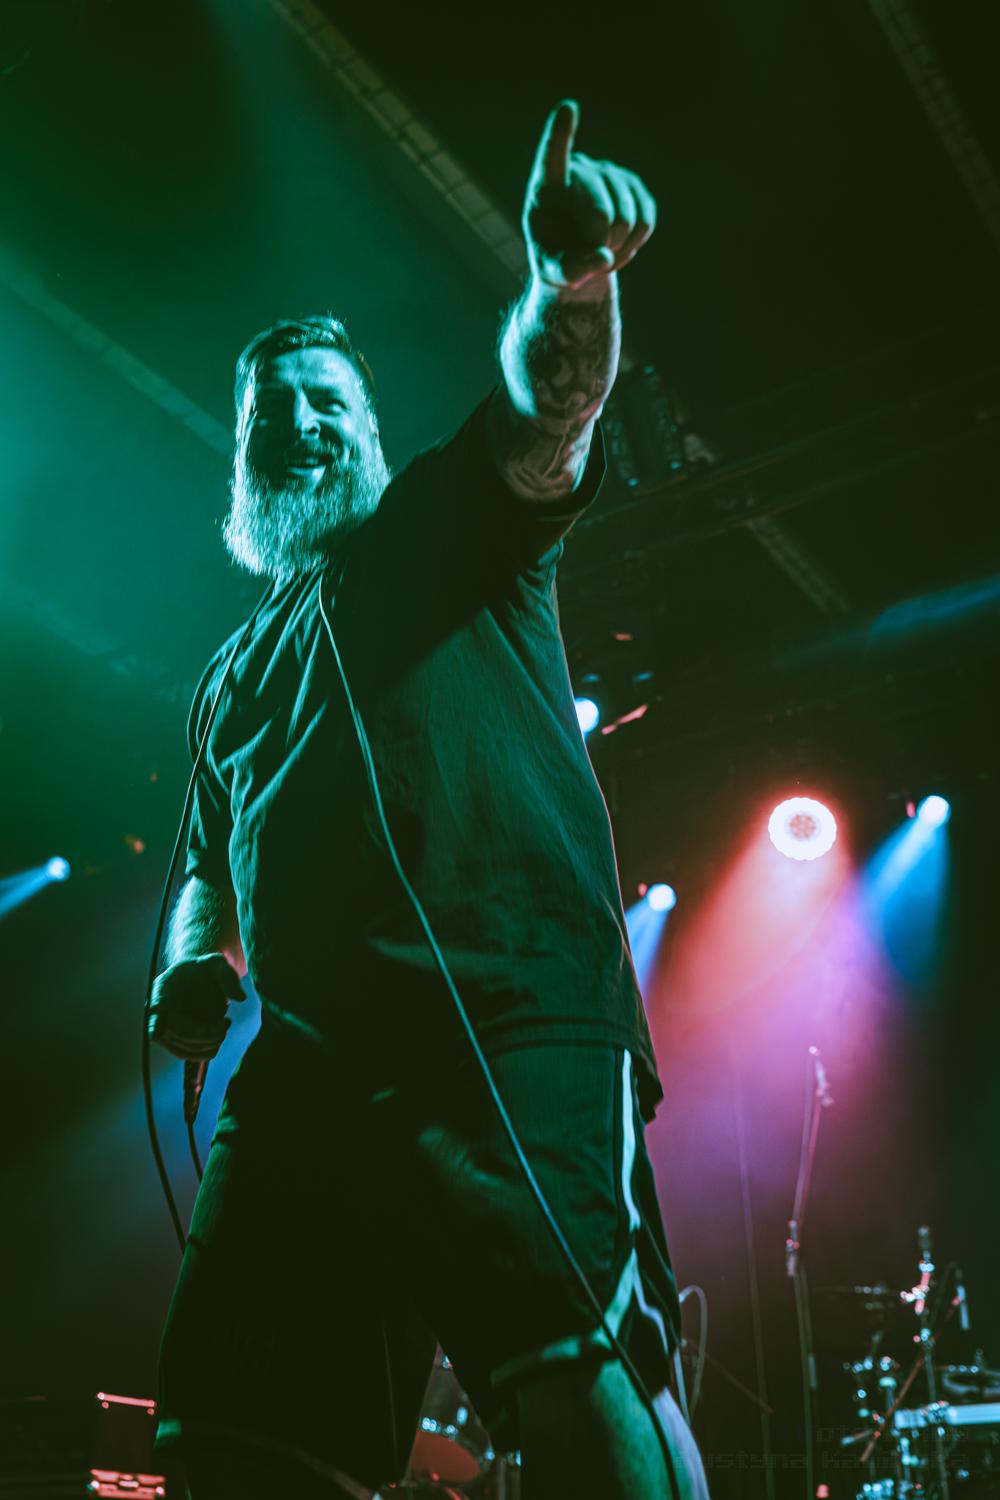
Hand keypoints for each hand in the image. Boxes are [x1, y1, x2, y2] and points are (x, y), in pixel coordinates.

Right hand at [148, 953, 244, 1060]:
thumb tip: (240, 998)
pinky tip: (219, 1038)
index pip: (157, 1007)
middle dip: (205, 1033)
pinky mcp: (173, 1041)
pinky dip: (206, 1051)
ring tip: (225, 1025)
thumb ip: (228, 976)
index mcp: (163, 988)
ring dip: (209, 1043)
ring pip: (183, 1048)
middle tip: (227, 1023)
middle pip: (178, 1033)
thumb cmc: (203, 970)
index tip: (156, 1033)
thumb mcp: (217, 963)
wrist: (195, 980)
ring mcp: (162, 1029)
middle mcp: (157, 1011)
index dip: (156, 1021)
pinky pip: (187, 1055)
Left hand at [522, 99, 657, 291]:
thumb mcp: (554, 272)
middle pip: (600, 213)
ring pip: (627, 218)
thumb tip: (603, 257)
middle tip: (588, 255)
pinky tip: (618, 244)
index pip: (552, 156)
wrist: (579, 257)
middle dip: (598, 245)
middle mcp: (580, 169)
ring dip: (616, 247)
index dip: (560, 134)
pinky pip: (645, 220)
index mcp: (547, 185)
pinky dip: (634, 243)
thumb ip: (570, 270)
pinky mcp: (634, 186)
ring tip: (600, 250)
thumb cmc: (557, 260)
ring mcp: (609, 174)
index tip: (567, 109)